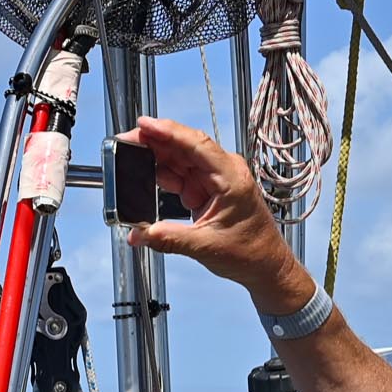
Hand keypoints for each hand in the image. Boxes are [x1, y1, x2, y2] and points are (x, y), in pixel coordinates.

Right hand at [124, 115, 307, 312]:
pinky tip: (145, 178)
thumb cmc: (251, 252)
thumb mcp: (205, 247)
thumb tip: (138, 235)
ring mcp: (216, 178)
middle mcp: (225, 171)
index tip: (144, 125)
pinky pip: (181, 174)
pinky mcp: (208, 188)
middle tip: (126, 143)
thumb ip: (168, 239)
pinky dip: (162, 175)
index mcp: (231, 178)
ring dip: (155, 159)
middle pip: (184, 146)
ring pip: (180, 158)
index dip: (169, 132)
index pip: (197, 144)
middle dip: (154, 142)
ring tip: (129, 160)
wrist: (265, 266)